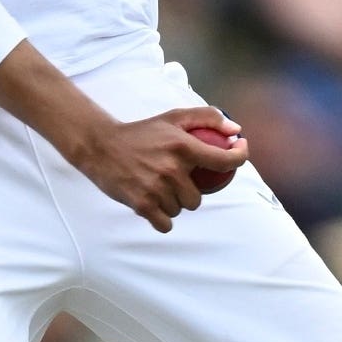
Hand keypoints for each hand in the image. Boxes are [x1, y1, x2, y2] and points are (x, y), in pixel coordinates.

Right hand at [71, 106, 250, 232]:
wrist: (101, 147)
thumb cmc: (142, 133)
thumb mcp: (173, 117)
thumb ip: (207, 118)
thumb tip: (235, 130)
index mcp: (182, 146)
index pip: (224, 159)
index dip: (239, 157)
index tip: (240, 152)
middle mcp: (172, 169)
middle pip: (198, 198)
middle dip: (189, 192)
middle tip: (175, 181)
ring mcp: (156, 189)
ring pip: (180, 210)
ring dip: (173, 204)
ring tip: (159, 189)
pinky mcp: (142, 205)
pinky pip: (166, 224)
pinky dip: (162, 219)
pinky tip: (155, 207)